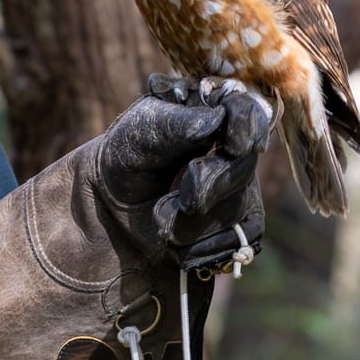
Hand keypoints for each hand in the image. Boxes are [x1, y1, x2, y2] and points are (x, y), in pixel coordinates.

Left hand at [94, 78, 268, 270]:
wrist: (112, 213)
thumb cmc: (125, 161)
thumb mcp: (138, 135)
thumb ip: (174, 125)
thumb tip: (217, 118)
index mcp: (213, 113)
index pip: (247, 112)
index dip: (247, 129)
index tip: (233, 146)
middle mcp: (235, 151)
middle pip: (243, 166)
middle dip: (205, 185)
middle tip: (178, 195)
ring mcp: (241, 191)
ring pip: (235, 210)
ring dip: (189, 222)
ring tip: (159, 214)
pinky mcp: (240, 230)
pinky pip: (232, 243)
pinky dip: (196, 247)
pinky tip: (173, 238)